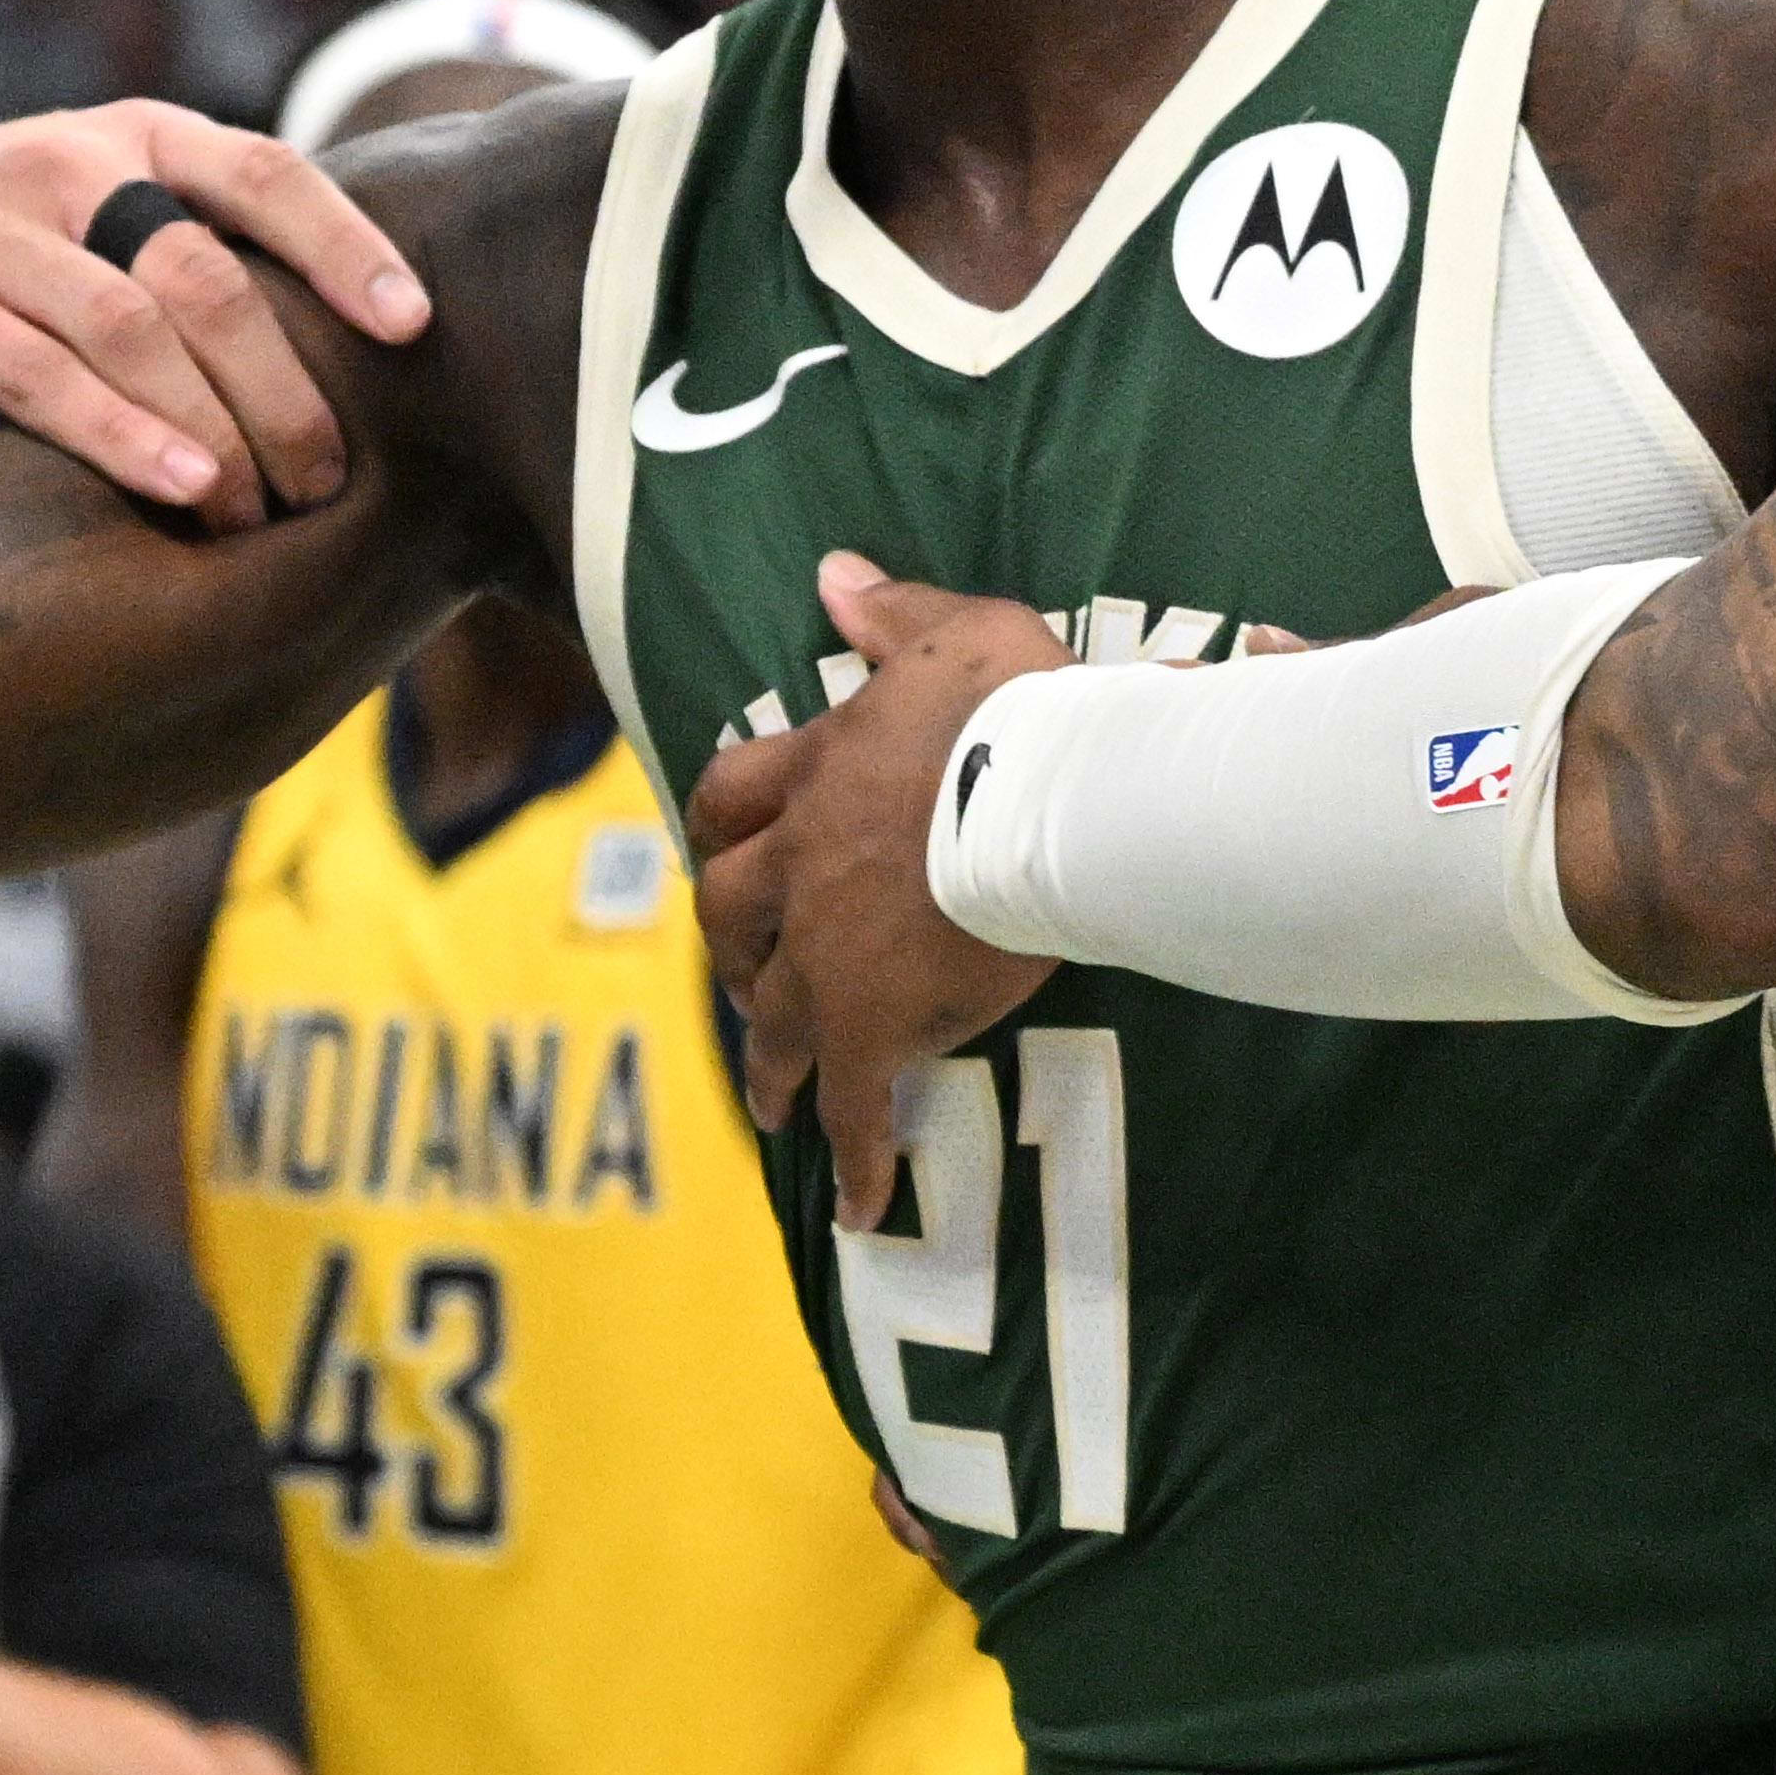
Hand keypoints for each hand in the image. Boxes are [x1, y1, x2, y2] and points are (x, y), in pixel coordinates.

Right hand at [0, 106, 431, 524]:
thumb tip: (352, 357)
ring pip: (133, 326)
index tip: (417, 326)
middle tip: (330, 478)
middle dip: (284, 383)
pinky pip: (42, 374)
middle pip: (208, 271)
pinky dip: (122, 436)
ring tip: (262, 509)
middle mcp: (64, 166)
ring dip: (214, 425)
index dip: (347, 247)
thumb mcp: (86, 222)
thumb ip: (189, 253)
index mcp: (129, 138)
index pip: (265, 173)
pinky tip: (182, 489)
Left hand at [689, 554, 1079, 1225]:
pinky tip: (862, 1201)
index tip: (726, 854)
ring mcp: (829, 951)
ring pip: (771, 1015)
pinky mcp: (874, 1023)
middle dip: (733, 950)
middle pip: (729, 913)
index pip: (731, 798)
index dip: (723, 830)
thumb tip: (832, 573)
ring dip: (768, 1058)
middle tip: (748, 983)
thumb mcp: (956, 629)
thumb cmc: (1020, 703)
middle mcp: (802, 865)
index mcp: (818, 771)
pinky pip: (851, 1104)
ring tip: (773, 1100)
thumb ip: (891, 614)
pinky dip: (852, 1154)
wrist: (1052, 790)